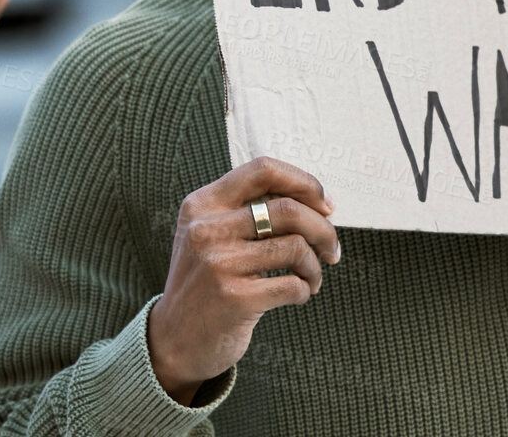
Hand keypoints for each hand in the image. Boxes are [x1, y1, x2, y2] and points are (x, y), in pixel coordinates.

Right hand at [148, 157, 341, 403]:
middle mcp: (206, 229)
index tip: (325, 203)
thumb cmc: (205, 282)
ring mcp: (218, 263)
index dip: (304, 182)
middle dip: (323, 230)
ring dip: (316, 266)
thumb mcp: (209, 234)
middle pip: (288, 209)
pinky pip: (294, 285)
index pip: (261, 170)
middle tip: (332, 249)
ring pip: (296, 247)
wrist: (175, 337)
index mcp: (201, 204)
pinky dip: (305, 291)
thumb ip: (249, 211)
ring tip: (310, 278)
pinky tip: (296, 296)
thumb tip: (319, 201)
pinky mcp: (235, 297)